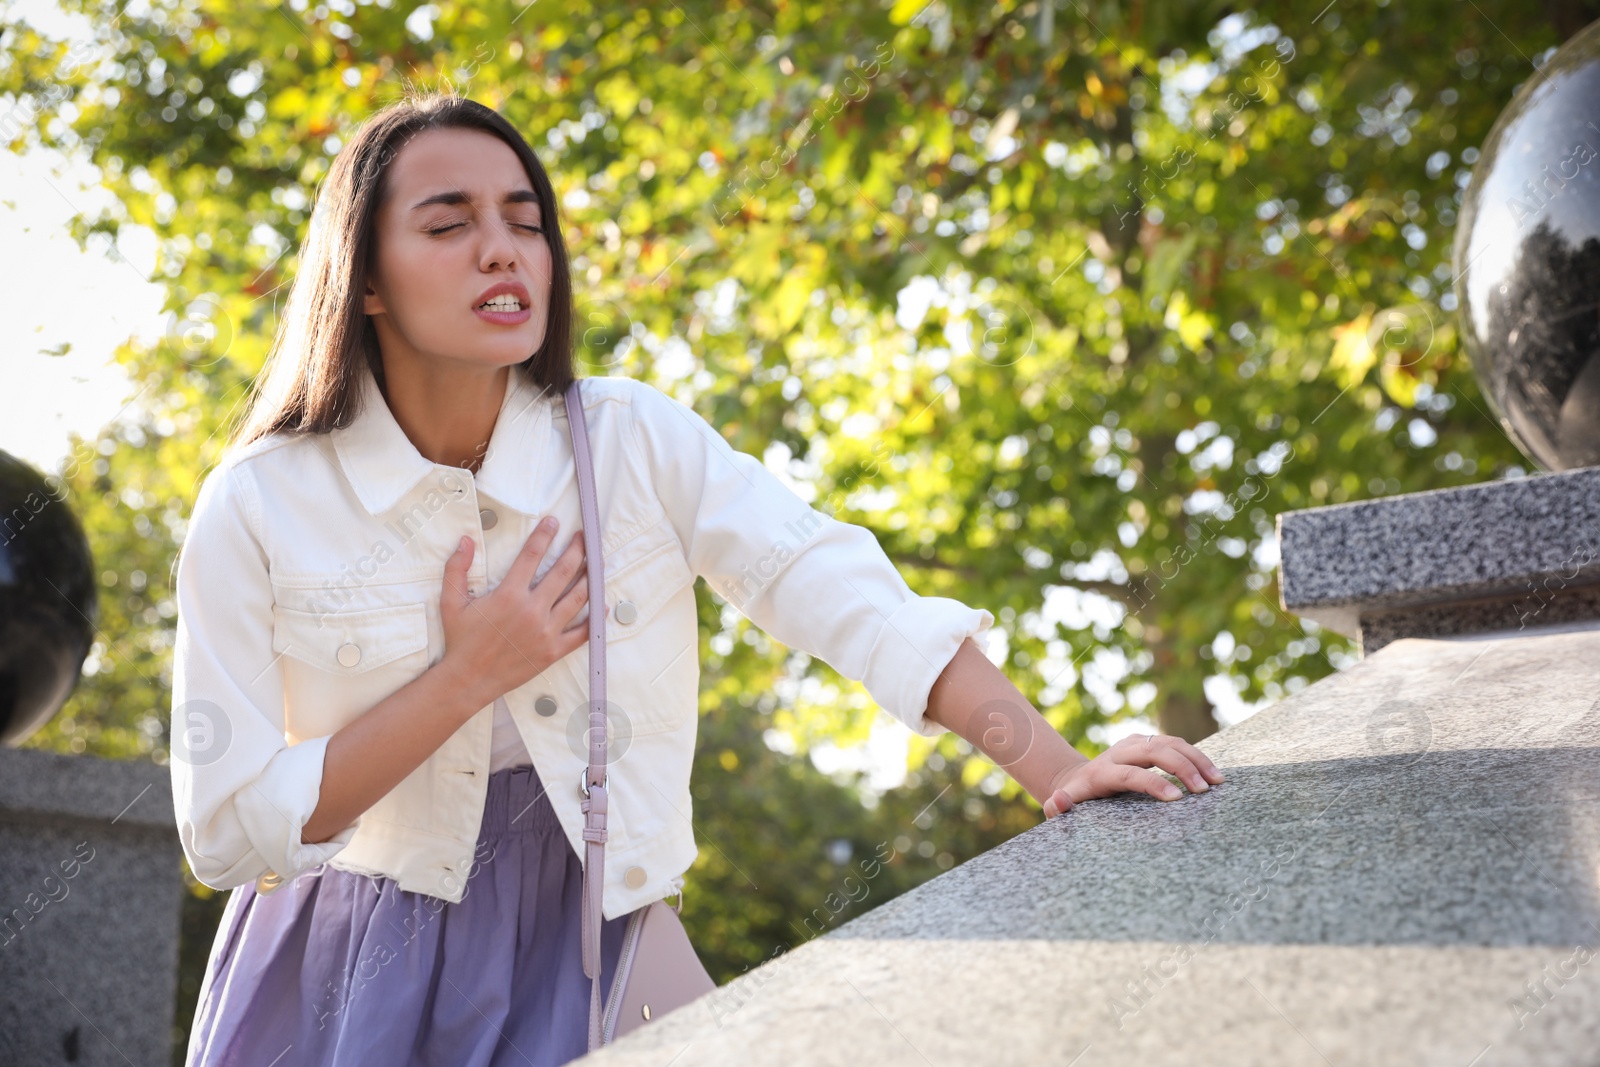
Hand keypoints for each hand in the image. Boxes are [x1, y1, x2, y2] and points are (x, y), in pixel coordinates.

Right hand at [438, 517, 590, 706]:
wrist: (468, 680)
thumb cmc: (461, 640)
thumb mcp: (450, 602)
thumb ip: (456, 569)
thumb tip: (465, 541)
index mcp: (509, 595)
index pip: (532, 555)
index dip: (545, 534)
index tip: (554, 522)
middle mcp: (532, 610)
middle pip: (564, 571)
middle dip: (577, 550)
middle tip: (584, 538)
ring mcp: (546, 631)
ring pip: (578, 597)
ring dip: (590, 576)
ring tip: (596, 562)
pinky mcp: (554, 651)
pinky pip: (582, 632)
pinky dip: (595, 618)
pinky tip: (602, 604)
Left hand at [1041, 733, 1225, 818]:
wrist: (1077, 776)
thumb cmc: (1076, 798)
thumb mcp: (1062, 805)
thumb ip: (1058, 808)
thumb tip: (1057, 802)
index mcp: (1103, 770)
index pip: (1131, 773)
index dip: (1154, 783)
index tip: (1177, 798)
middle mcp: (1121, 751)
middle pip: (1155, 751)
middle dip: (1182, 767)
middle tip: (1204, 790)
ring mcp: (1136, 743)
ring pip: (1170, 742)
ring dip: (1196, 759)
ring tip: (1217, 782)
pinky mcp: (1149, 742)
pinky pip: (1177, 744)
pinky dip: (1196, 756)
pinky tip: (1214, 775)